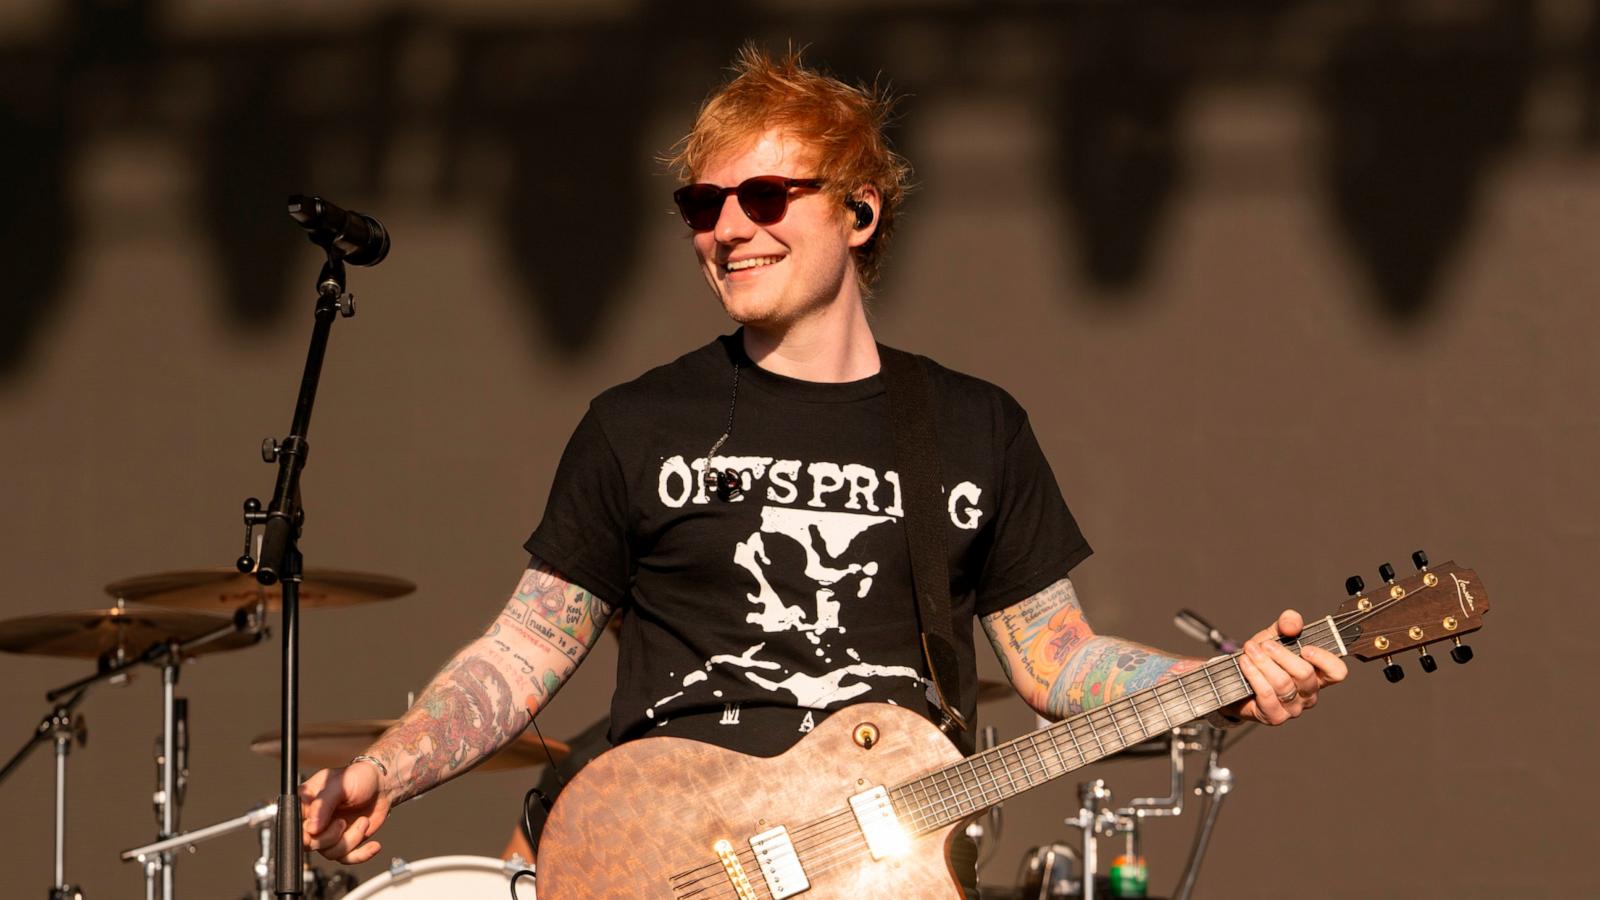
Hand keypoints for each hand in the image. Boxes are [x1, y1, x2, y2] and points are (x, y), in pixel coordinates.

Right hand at [300, 762, 391, 863]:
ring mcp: (329, 833)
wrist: (381, 784)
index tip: (318, 830)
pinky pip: (347, 858)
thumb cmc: (357, 777)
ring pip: (330, 853)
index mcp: (305, 804)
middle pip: (310, 844)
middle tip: (343, 822)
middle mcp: (314, 821)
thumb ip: (323, 805)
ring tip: (364, 822)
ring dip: (351, 840)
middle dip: (330, 837)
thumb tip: (312, 829)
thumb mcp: (339, 785)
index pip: (293, 826)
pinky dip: (361, 855)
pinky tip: (374, 846)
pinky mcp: (345, 841)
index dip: (305, 833)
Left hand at [1225, 609, 1347, 724]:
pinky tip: (1245, 663)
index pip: (1337, 672)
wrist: (1236, 680)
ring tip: (1249, 650)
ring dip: (1263, 663)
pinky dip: (1254, 676)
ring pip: (1283, 684)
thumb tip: (1293, 624)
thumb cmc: (1263, 658)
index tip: (1306, 648)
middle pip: (1305, 674)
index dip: (1325, 660)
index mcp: (1317, 674)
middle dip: (1282, 655)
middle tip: (1265, 644)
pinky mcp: (1275, 716)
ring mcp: (1293, 707)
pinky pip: (1267, 695)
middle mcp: (1309, 693)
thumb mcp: (1275, 635)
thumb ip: (1287, 623)